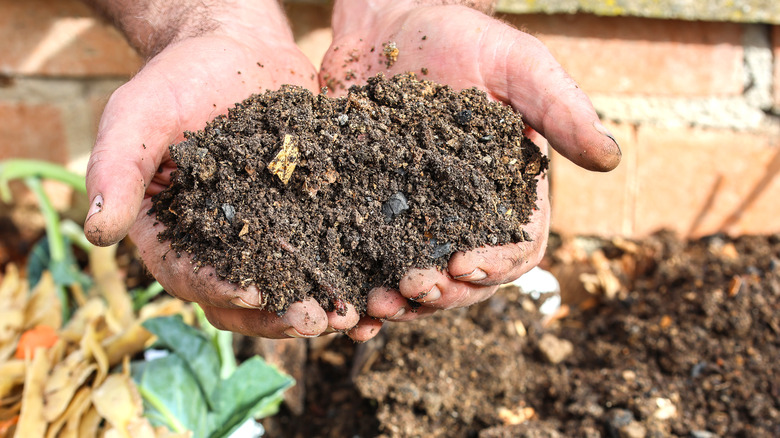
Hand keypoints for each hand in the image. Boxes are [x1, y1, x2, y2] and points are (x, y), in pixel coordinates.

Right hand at [84, 1, 361, 337]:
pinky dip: (348, 273)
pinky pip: (326, 253)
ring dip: (320, 306)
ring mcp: (266, 234)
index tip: (254, 292)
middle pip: (245, 298)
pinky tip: (378, 282)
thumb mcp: (139, 114)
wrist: (239, 48)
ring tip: (355, 313)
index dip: (220, 289)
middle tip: (318, 319)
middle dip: (281, 314)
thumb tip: (97, 232)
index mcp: (173, 232)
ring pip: (290, 287)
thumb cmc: (179, 77)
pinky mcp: (307, 216)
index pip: (190, 276)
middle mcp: (220, 244)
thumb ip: (117, 168)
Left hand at [321, 0, 620, 339]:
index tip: (466, 264)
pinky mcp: (372, 208)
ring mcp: (417, 214)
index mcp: (507, 187)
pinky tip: (352, 298)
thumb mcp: (515, 63)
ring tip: (381, 302)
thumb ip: (559, 108)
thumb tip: (610, 160)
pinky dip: (366, 285)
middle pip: (469, 275)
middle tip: (417, 286)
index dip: (498, 264)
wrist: (383, 21)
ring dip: (407, 300)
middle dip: (447, 291)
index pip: (519, 245)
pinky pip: (372, 259)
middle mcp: (465, 211)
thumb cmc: (455, 36)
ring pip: (422, 278)